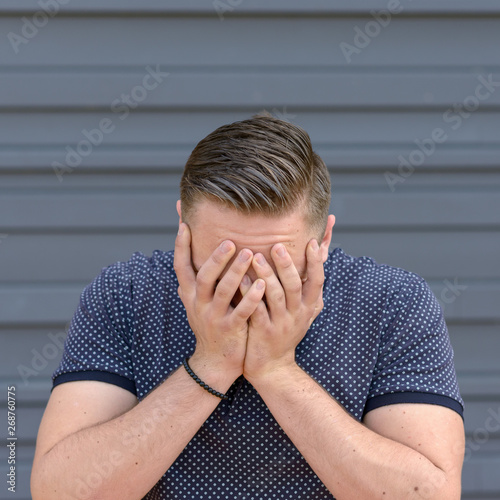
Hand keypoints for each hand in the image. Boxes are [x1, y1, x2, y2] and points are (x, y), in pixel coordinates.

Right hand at [174, 223, 265, 381]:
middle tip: (230, 241)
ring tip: (249, 254)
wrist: (215, 361)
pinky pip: (241, 311)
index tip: (184, 224)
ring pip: (223, 291)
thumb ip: (194, 282)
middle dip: (216, 258)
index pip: (181, 266)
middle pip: (204, 277)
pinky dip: (251, 297)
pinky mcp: (230, 329)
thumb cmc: (211, 324)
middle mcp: (198, 304)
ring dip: (236, 272)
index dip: (181, 246)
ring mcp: (213, 317)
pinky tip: (263, 284)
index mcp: (190, 295)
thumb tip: (187, 256)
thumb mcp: (197, 303)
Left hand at [242, 239, 323, 382]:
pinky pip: (256, 310)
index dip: (316, 262)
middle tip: (277, 246)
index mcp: (309, 307)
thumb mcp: (304, 312)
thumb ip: (310, 289)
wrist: (272, 366)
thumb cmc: (287, 331)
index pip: (317, 281)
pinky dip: (250, 294)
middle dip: (287, 265)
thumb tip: (322, 256)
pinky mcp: (263, 332)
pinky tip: (242, 280)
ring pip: (275, 296)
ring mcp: (280, 324)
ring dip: (266, 275)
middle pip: (295, 286)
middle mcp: (297, 315)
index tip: (311, 241)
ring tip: (256, 257)